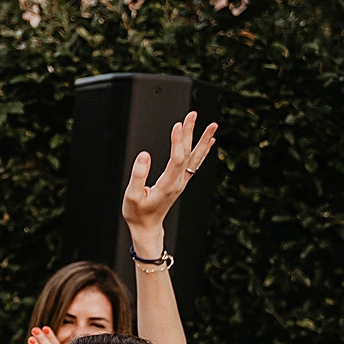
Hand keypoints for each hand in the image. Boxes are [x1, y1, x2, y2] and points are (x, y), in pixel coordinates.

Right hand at [122, 110, 217, 238]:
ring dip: (203, 140)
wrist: (147, 227)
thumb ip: (138, 176)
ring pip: (195, 157)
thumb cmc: (138, 214)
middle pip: (188, 154)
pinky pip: (195, 164)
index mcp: (167, 185)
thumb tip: (144, 155)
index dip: (177, 142)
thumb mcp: (132, 196)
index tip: (177, 125)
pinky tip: (209, 143)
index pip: (176, 159)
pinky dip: (203, 152)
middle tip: (192, 115)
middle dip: (190, 133)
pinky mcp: (181, 182)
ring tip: (212, 126)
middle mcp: (178, 182)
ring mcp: (181, 182)